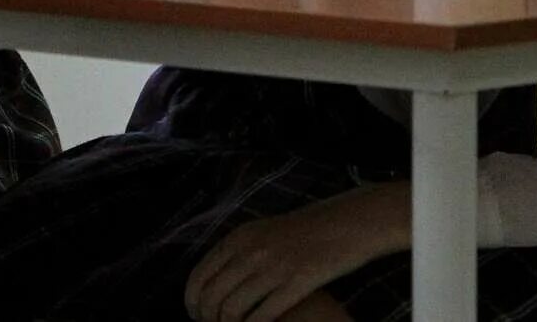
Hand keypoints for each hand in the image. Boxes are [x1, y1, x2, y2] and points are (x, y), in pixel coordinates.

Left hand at [184, 184, 407, 321]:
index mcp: (239, 238)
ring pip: (232, 310)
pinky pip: (261, 316)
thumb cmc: (303, 231)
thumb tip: (213, 279)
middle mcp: (250, 251)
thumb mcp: (262, 232)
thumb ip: (237, 251)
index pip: (199, 276)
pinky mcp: (296, 283)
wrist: (343, 224)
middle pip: (212, 296)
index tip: (197, 315)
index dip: (193, 302)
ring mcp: (272, 267)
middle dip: (207, 318)